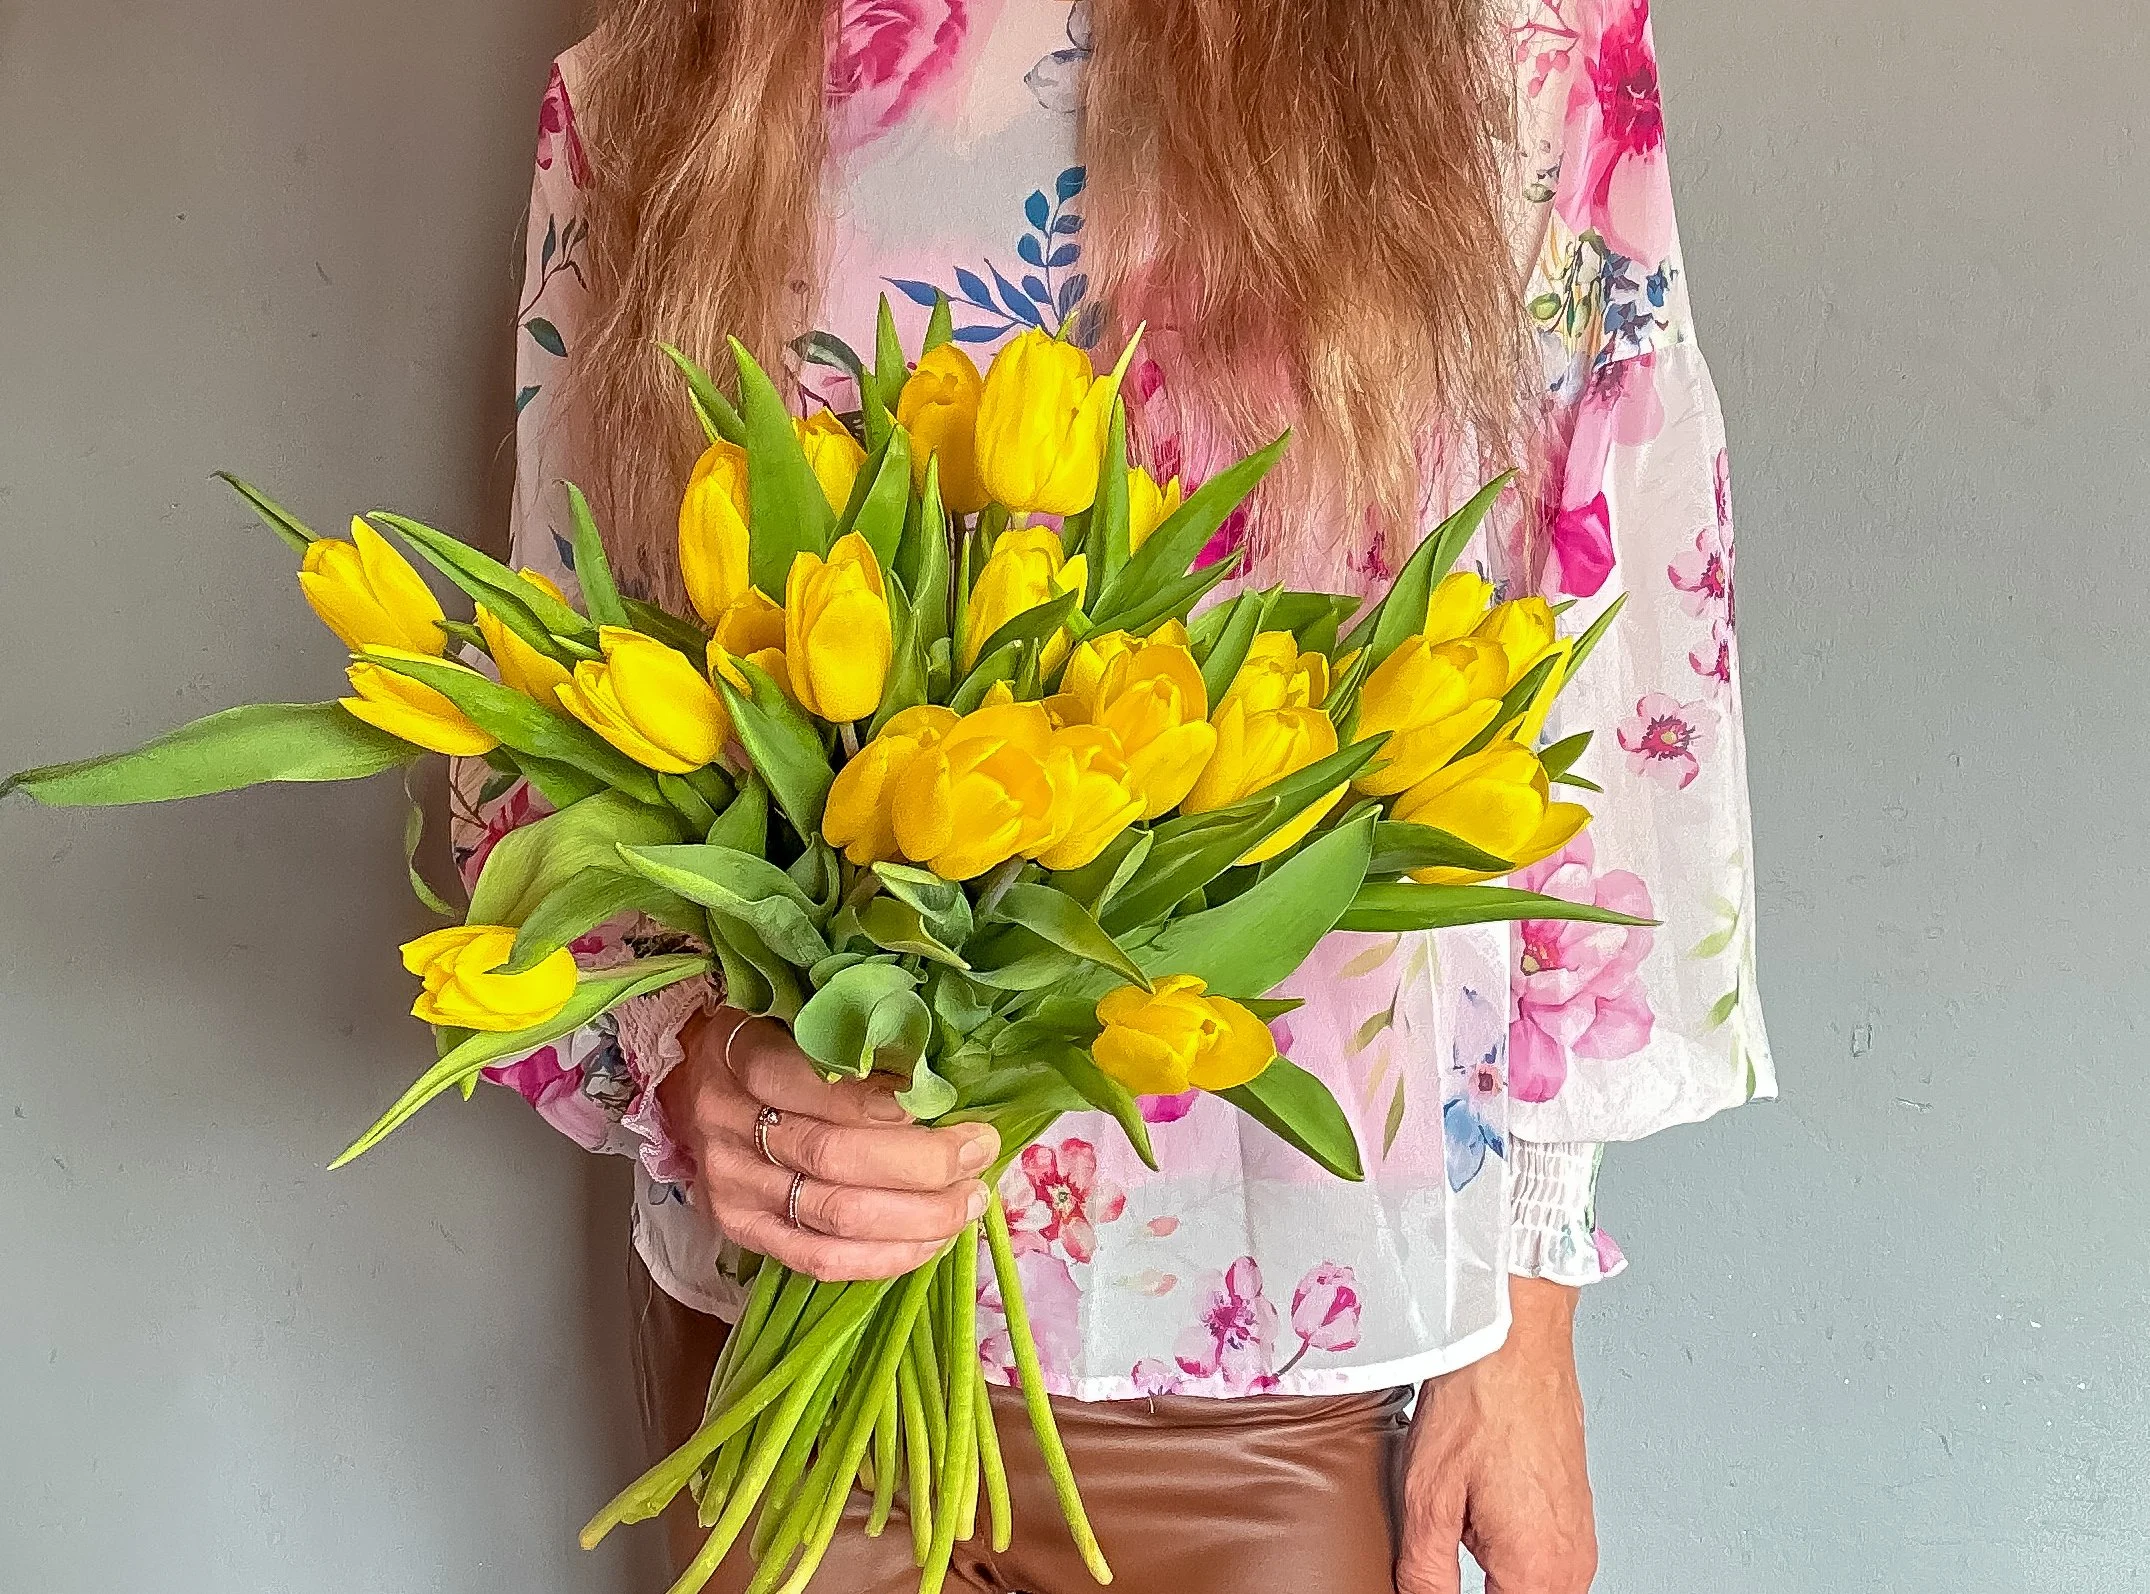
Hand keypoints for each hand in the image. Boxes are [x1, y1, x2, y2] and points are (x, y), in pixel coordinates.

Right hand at [657, 1006, 996, 1282]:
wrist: (698, 1086)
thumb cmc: (769, 1039)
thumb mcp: (797, 1013)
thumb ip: (853, 1038)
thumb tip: (938, 1076)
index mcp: (738, 1053)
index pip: (807, 1081)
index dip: (876, 1101)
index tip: (939, 1103)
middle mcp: (726, 1122)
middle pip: (831, 1156)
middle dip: (921, 1164)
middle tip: (978, 1152)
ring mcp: (730, 1184)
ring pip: (833, 1214)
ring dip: (917, 1216)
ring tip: (970, 1201)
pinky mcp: (739, 1230)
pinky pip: (817, 1260)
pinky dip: (882, 1258)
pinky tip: (929, 1243)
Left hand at [1396, 1277, 1597, 1593]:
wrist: (1516, 1340)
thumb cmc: (1480, 1402)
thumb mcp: (1428, 1499)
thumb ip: (1426, 1575)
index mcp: (1538, 1573)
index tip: (1435, 1577)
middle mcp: (1572, 1564)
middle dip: (1478, 1585)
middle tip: (1448, 1539)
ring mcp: (1580, 1538)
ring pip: (1531, 1585)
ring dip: (1494, 1574)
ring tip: (1460, 1521)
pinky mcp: (1577, 1514)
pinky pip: (1544, 1557)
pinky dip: (1509, 1548)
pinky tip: (1480, 1505)